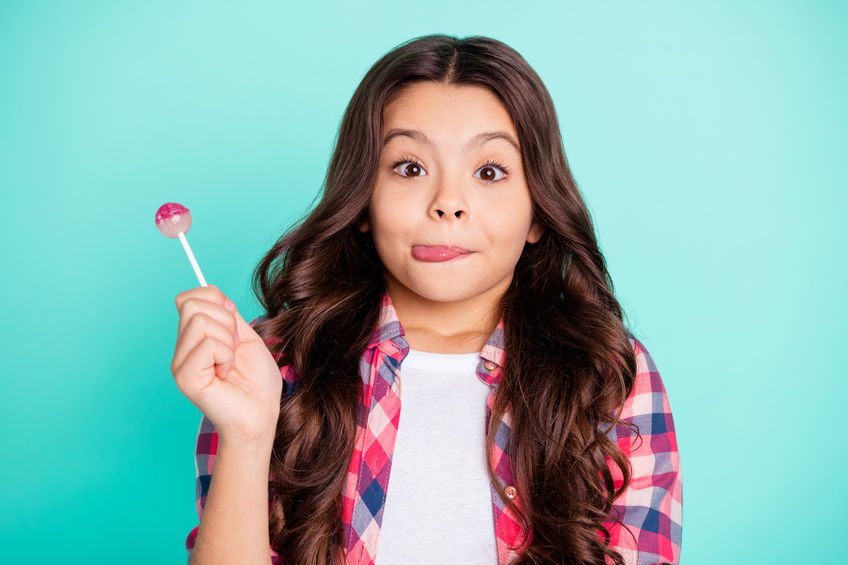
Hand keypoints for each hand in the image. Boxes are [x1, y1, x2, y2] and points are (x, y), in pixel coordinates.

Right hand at [170, 284, 282, 446]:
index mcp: (194, 337)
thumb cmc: (257, 380)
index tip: (234, 325)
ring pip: (200, 321)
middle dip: (226, 321)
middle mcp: (182, 349)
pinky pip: (208, 344)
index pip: (189, 297)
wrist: (262, 413)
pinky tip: (225, 374)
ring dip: (228, 341)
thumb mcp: (246, 335)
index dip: (216, 301)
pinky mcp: (184, 377)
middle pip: (193, 304)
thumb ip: (227, 313)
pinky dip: (226, 356)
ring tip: (230, 364)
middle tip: (234, 348)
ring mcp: (180, 363)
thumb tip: (211, 291)